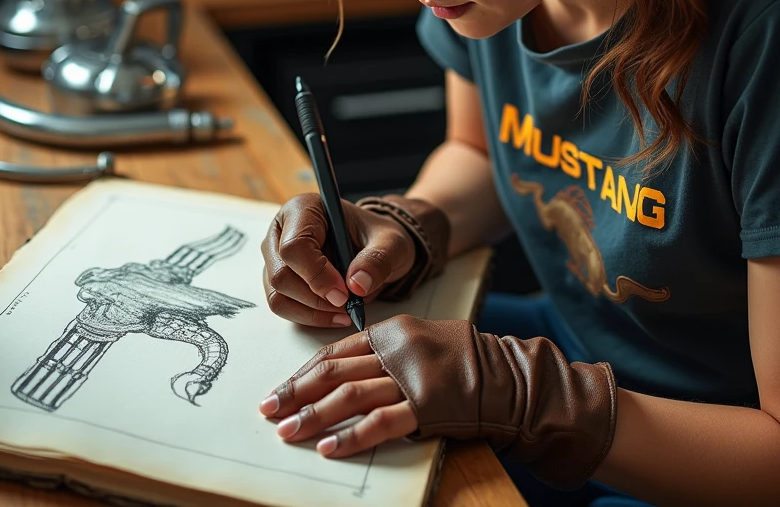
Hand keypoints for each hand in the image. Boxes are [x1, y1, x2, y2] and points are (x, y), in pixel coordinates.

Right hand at [260, 193, 417, 327]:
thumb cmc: (378, 237)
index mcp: (304, 209)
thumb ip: (378, 260)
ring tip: (344, 310)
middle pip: (281, 275)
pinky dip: (309, 317)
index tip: (344, 293)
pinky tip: (335, 314)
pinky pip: (283, 306)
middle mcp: (282, 231)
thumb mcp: (391, 243)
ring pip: (278, 295)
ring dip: (312, 311)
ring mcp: (277, 257)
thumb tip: (357, 284)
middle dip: (316, 298)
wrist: (376, 247)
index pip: (294, 246)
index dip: (317, 274)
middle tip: (348, 304)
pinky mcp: (279, 280)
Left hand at [264, 314, 619, 489]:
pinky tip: (329, 448)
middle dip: (297, 392)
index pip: (336, 351)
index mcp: (392, 331)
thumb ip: (386, 350)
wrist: (511, 375)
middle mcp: (396, 351)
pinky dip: (351, 437)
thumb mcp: (422, 340)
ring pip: (349, 396)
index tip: (282, 387)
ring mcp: (411, 380)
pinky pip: (381, 424)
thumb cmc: (467, 359)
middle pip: (334, 372)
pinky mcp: (426, 408)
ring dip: (314, 416)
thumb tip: (345, 371)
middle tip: (269, 408)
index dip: (304, 372)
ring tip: (288, 431)